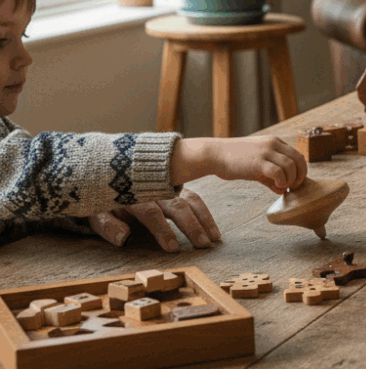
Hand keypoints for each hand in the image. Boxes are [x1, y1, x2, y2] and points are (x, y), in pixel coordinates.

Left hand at [88, 188, 221, 252]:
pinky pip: (194, 198)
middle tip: (202, 244)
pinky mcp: (177, 187)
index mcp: (132, 195)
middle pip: (176, 205)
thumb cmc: (102, 202)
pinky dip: (205, 213)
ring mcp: (167, 186)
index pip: (150, 213)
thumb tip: (123, 238)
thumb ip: (107, 226)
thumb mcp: (95, 213)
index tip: (173, 248)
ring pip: (190, 199)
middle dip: (191, 225)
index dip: (162, 230)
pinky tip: (214, 229)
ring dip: (204, 219)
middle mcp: (154, 189)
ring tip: (214, 238)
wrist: (106, 175)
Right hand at [171, 136, 307, 194]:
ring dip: (291, 180)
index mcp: (275, 142)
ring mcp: (266, 152)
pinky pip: (278, 172)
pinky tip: (277, 186)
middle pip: (299, 159)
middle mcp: (273, 144)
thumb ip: (271, 177)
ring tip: (283, 187)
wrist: (215, 155)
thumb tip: (282, 190)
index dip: (301, 170)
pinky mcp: (258, 162)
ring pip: (291, 166)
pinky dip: (282, 181)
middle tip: (294, 187)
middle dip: (300, 176)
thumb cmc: (235, 161)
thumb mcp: (257, 166)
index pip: (298, 155)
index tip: (295, 182)